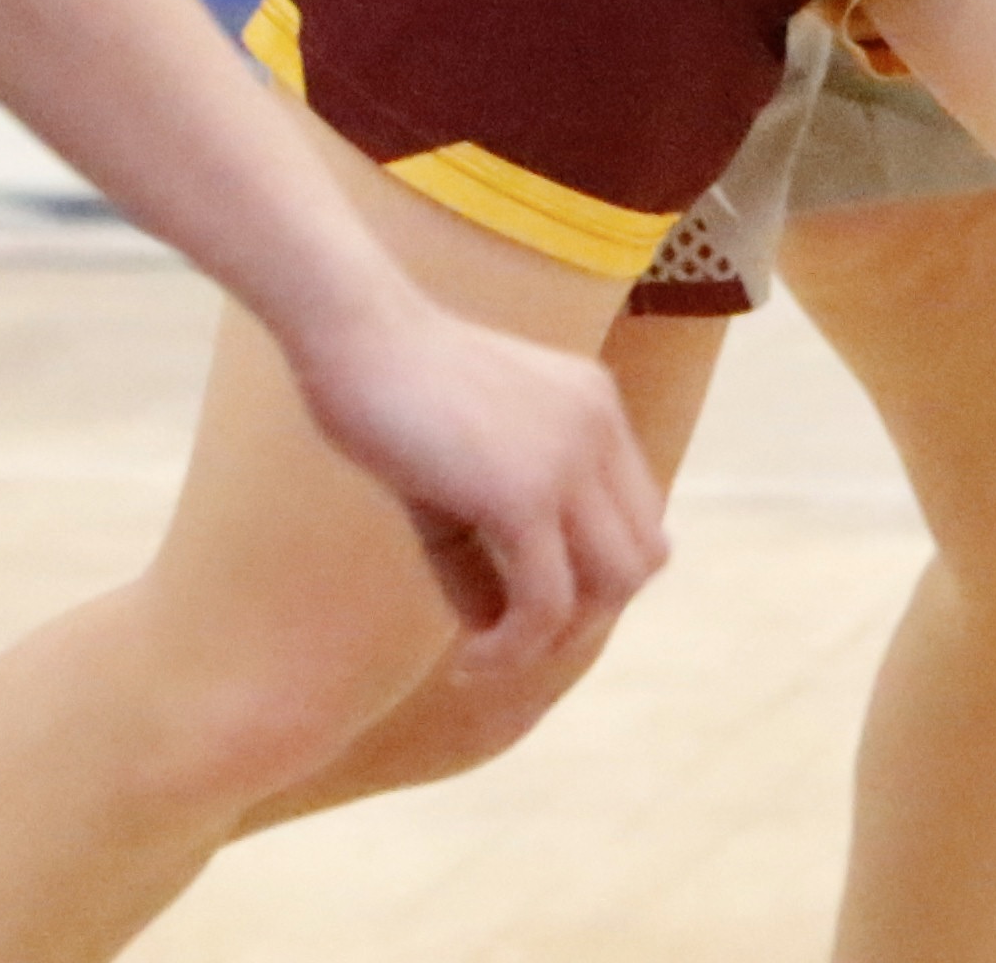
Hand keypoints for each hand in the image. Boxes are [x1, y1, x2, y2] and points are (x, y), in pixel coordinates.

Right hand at [285, 297, 671, 678]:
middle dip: (585, 615)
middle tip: (512, 639)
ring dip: (555, 641)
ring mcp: (570, 457)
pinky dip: (514, 648)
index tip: (527, 607)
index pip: (639, 518)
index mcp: (594, 408)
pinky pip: (546, 603)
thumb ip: (484, 548)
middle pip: (642, 558)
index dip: (593, 578)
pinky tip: (468, 660)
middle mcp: (598, 428)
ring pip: (611, 588)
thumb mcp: (453, 477)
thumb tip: (497, 632)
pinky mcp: (525, 493)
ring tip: (488, 656)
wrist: (352, 335)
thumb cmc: (386, 394)